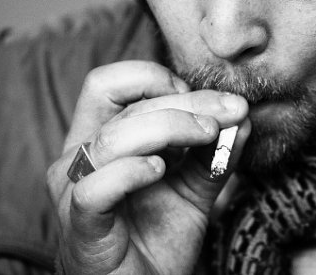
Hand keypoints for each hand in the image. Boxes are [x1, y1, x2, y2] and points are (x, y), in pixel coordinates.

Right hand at [46, 61, 249, 274]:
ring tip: (208, 135)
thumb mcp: (194, 185)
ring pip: (114, 137)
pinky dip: (132, 172)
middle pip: (122, 103)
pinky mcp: (81, 225)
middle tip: (230, 111)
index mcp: (99, 139)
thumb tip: (242, 116)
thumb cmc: (158, 237)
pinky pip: (97, 188)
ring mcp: (73, 191)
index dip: (158, 79)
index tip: (204, 101)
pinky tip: (161, 171)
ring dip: (170, 126)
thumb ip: (214, 152)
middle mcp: (78, 157)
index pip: (112, 82)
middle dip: (184, 100)